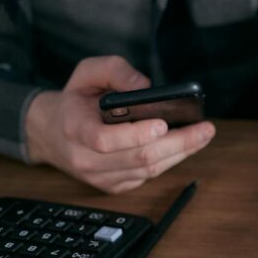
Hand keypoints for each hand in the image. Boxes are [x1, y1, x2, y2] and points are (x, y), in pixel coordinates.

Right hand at [25, 56, 215, 193]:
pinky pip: (148, 176)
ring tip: (203, 135)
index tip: (163, 123)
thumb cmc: (76, 101)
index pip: (105, 140)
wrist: (53, 133)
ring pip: (148, 170)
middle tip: (204, 129)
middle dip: (177, 143)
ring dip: (181, 153)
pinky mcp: (114, 186)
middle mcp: (85, 159)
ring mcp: (100, 177)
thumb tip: (145, 87)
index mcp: (74, 129)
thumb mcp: (86, 73)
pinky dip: (170, 160)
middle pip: (138, 157)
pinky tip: (186, 146)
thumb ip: (114, 71)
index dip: (135, 134)